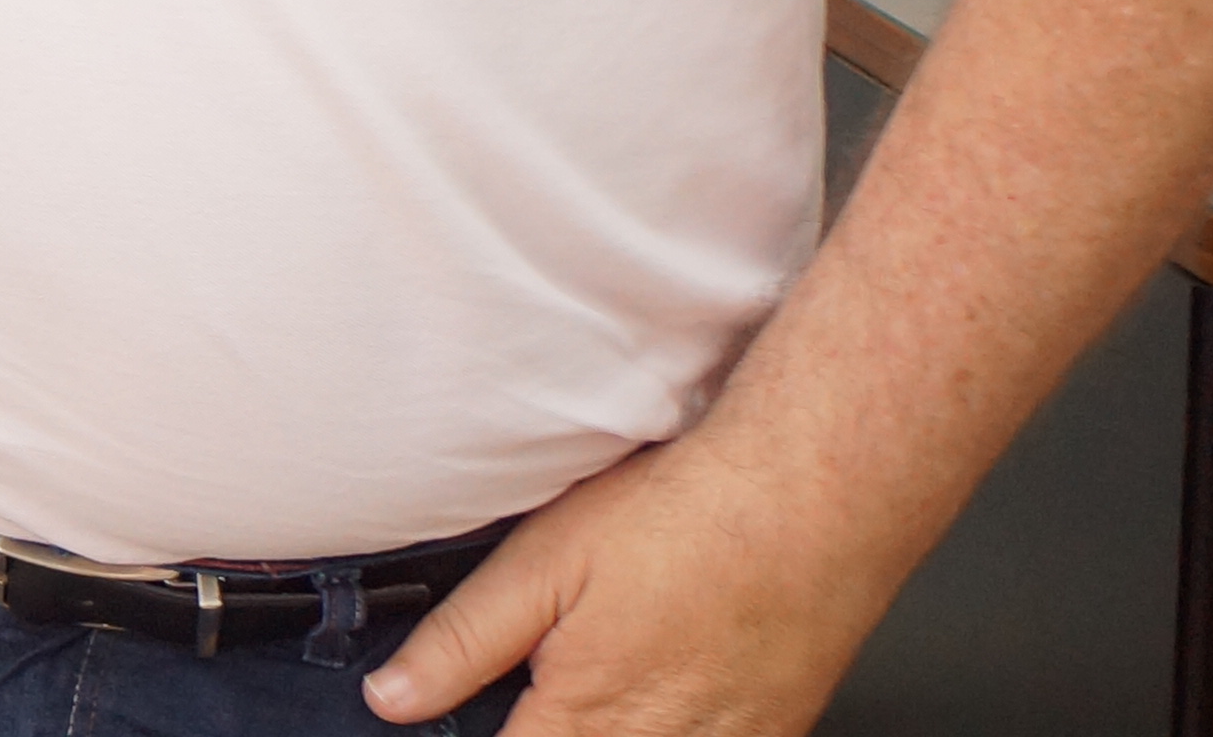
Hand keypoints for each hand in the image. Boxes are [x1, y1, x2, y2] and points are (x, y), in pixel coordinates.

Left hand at [361, 440, 889, 734]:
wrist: (818, 498)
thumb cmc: (690, 517)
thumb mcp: (545, 561)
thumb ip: (464, 641)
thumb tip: (394, 698)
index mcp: (586, 718)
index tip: (451, 723)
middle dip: (544, 730)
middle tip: (545, 681)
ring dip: (605, 726)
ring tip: (605, 674)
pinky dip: (670, 725)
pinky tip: (662, 684)